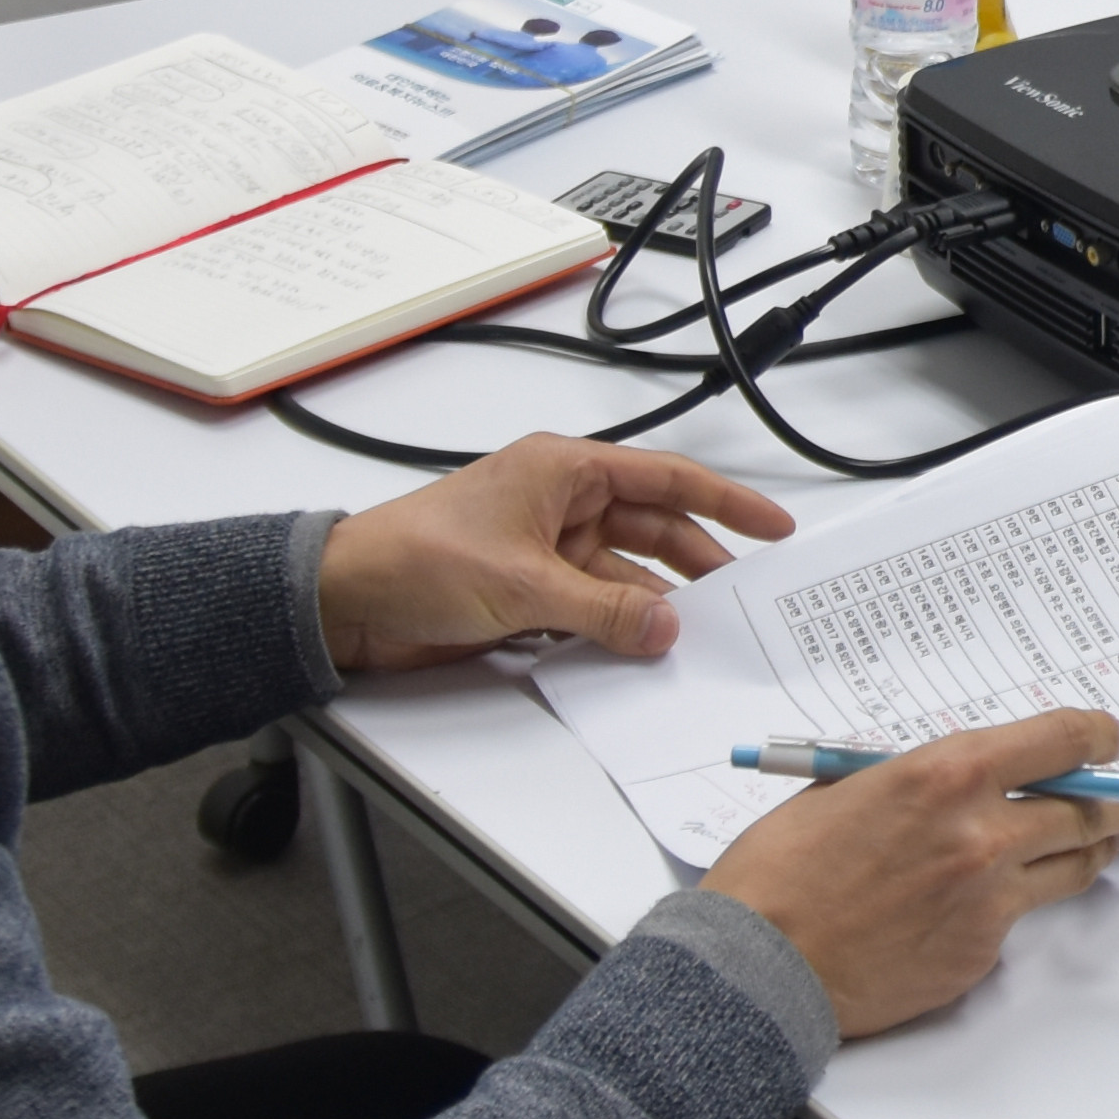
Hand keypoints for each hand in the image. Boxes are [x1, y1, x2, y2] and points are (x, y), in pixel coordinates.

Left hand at [320, 437, 791, 671]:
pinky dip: (618, 625)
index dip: (725, 502)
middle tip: (746, 595)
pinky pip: (593, 605)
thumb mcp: (523, 585)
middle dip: (698, 561)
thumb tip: (665, 625)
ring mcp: (546, 548)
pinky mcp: (530, 591)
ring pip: (625, 574)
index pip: (665, 480)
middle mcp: (560, 503)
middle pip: (653, 529)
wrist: (345, 599)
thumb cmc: (416, 558)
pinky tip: (643, 647)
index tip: (772, 526)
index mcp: (564, 471)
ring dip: (654, 602)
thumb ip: (603, 609)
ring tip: (698, 633)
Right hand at [707, 710, 1118, 1038]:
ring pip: (1073, 866)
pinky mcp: (981, 950)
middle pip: (1086, 810)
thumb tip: (957, 780)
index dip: (1097, 737)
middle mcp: (982, 832)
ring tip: (1111, 838)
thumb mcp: (846, 790)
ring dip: (1097, 848)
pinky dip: (1016, 903)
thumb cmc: (782, 874)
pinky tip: (999, 898)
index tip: (1109, 739)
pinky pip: (1020, 918)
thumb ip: (915, 780)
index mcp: (947, 775)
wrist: (761, 963)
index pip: (1059, 741)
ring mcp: (989, 897)